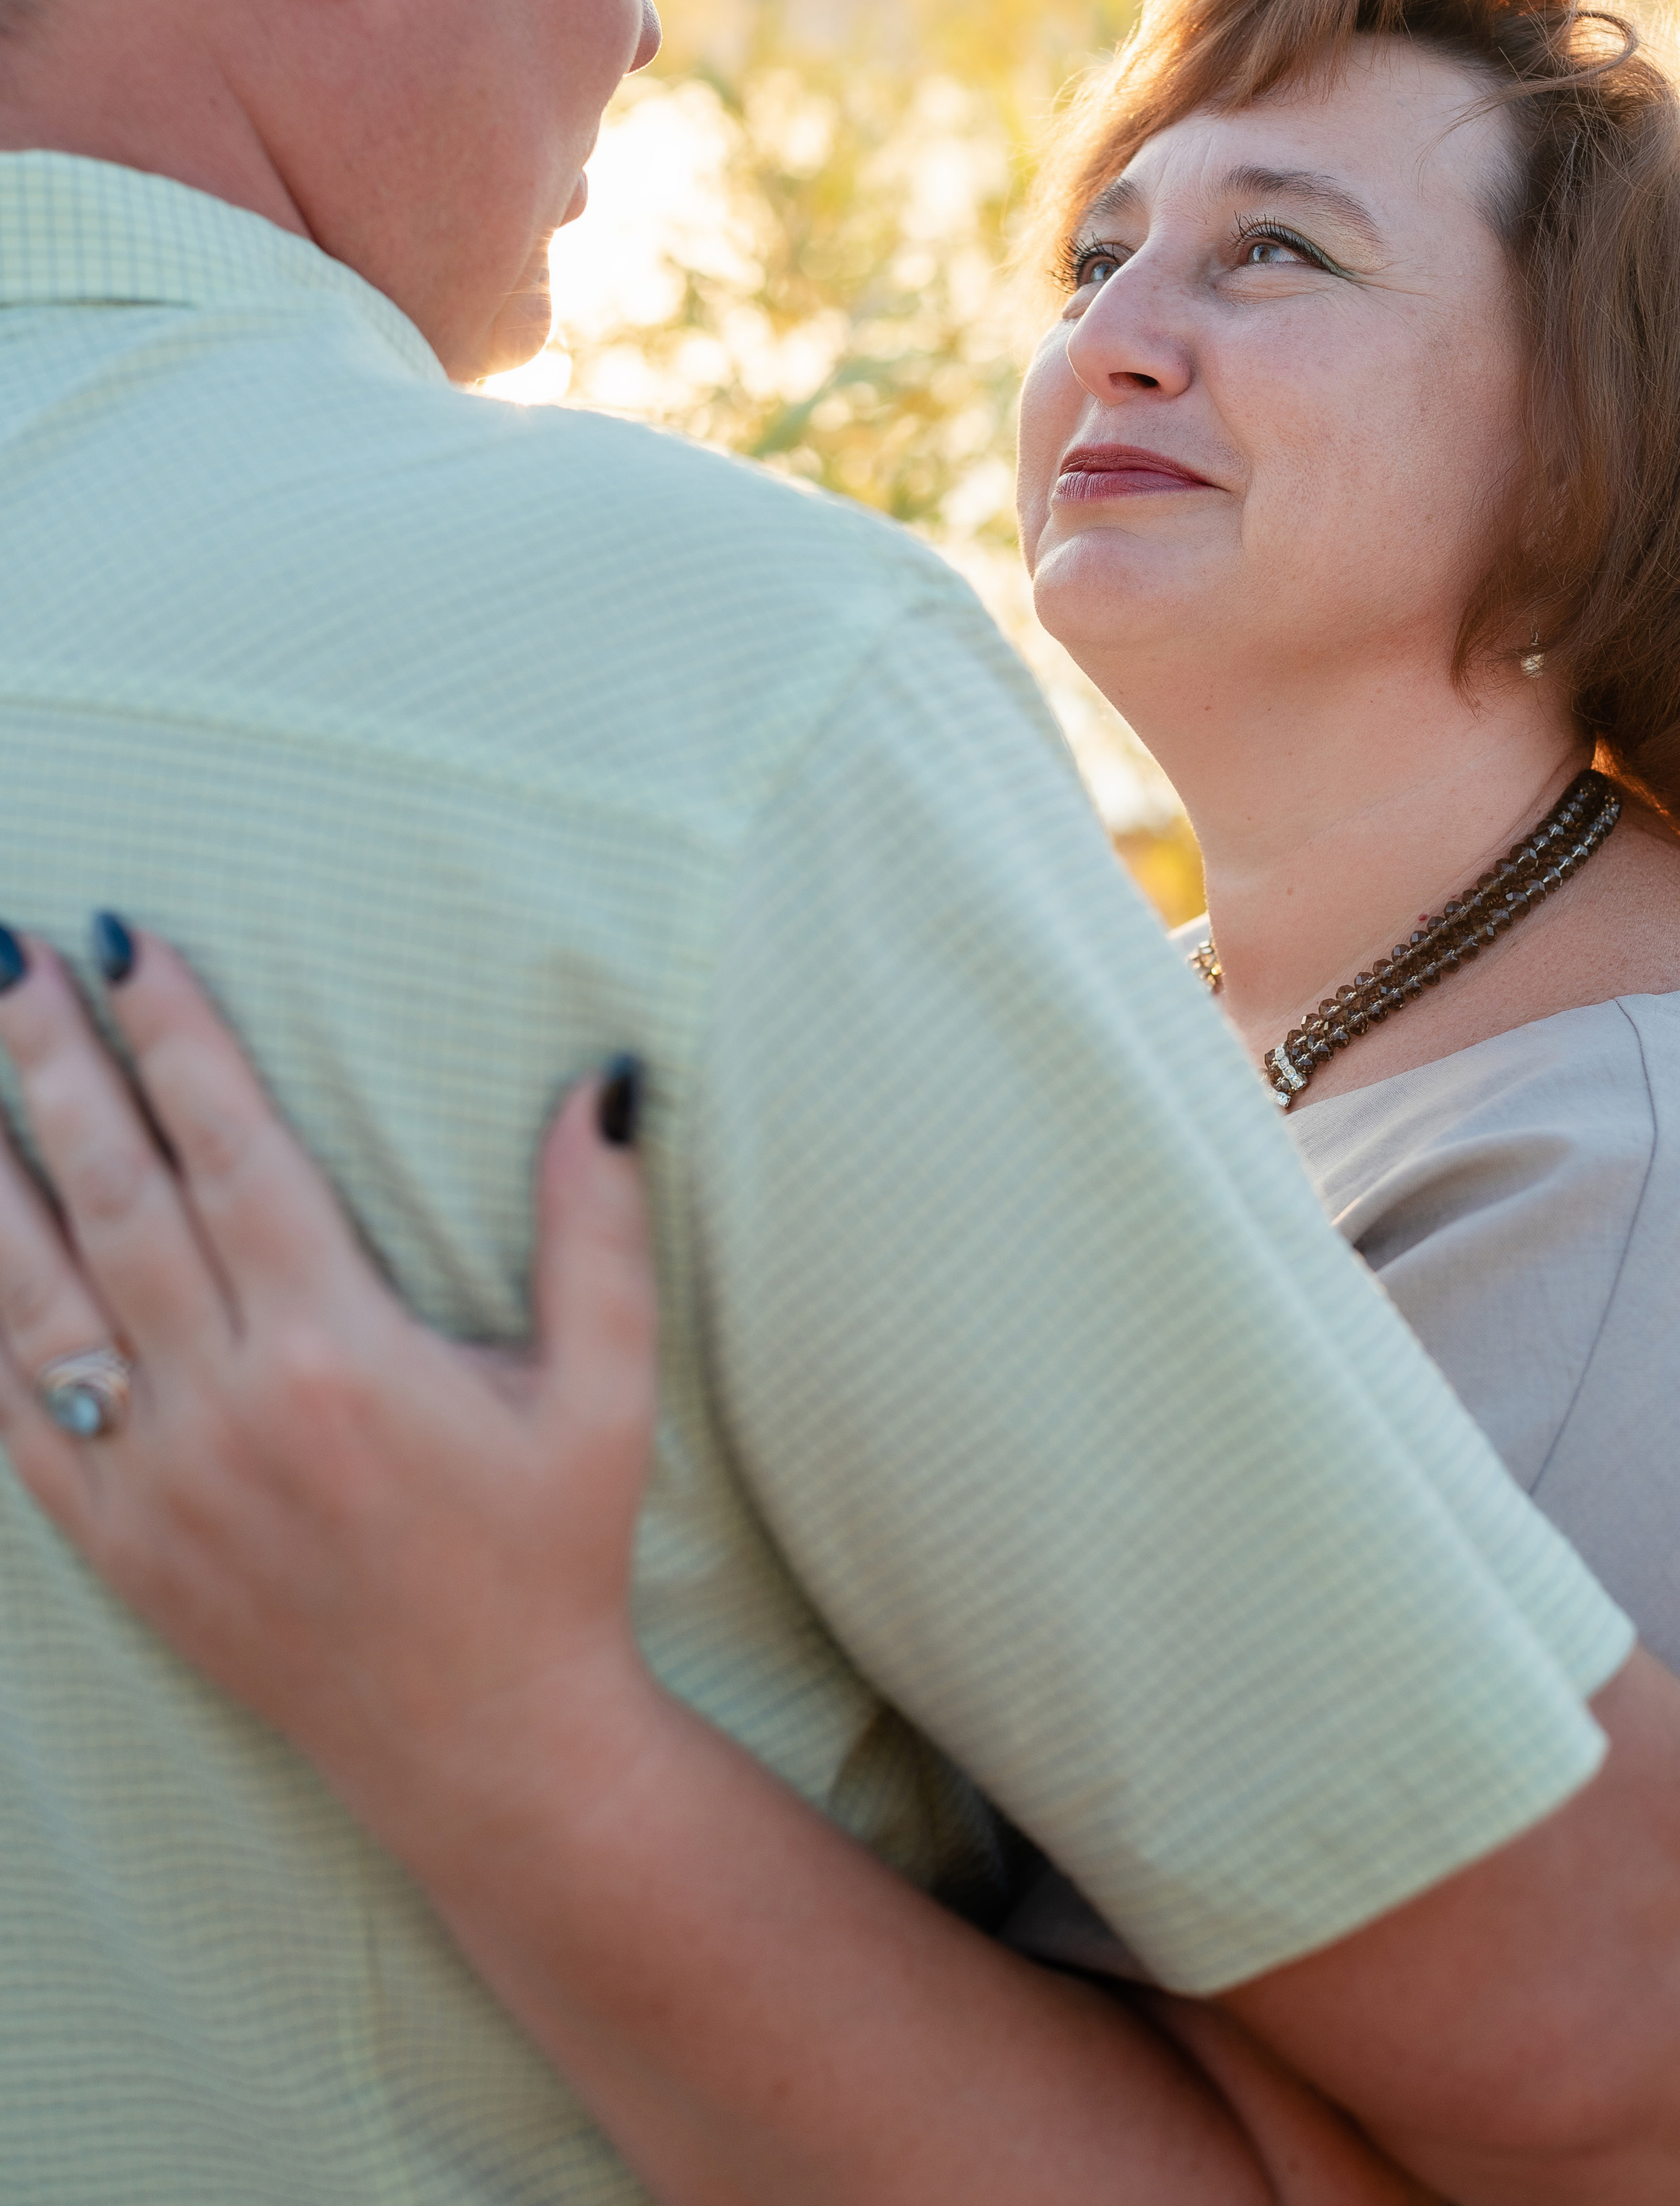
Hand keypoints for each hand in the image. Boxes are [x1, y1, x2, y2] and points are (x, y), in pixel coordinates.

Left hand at [0, 925, 663, 1862]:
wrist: (483, 1748)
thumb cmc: (552, 1556)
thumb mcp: (609, 1393)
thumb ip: (597, 1232)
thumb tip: (602, 1086)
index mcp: (338, 1350)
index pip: (231, 1149)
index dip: (175, 1036)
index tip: (125, 942)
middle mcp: (226, 1405)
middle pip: (115, 1195)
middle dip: (54, 1064)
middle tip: (7, 956)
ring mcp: (155, 1481)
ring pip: (36, 1295)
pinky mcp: (119, 1544)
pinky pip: (16, 1412)